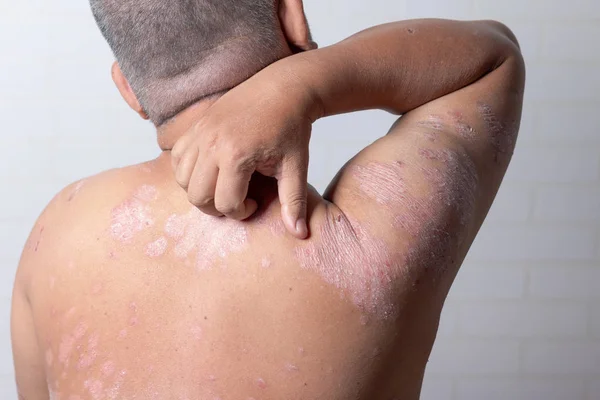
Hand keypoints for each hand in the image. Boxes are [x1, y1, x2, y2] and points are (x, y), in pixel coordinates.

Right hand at [171, 66, 316, 238]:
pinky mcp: (197, 125)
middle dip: (216, 207)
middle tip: (237, 200)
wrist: (284, 88)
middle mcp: (212, 143)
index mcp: (237, 154)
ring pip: (182, 179)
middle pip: (197, 196)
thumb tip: (299, 234)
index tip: (255, 204)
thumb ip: (294, 201)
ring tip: (224, 185)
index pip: (225, 203)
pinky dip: (188, 171)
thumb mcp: (296, 166)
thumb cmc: (292, 127)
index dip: (241, 212)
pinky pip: (177, 157)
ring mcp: (201, 132)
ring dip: (200, 190)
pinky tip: (212, 170)